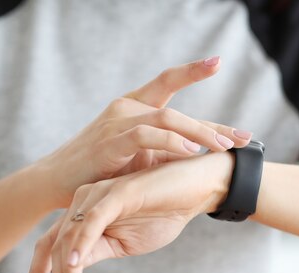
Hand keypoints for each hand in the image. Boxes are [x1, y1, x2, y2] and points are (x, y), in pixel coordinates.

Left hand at [26, 152, 234, 272]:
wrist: (197, 189)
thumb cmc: (165, 213)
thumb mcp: (126, 243)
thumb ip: (98, 251)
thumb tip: (73, 271)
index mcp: (85, 214)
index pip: (53, 245)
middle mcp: (85, 202)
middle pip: (55, 244)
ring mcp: (100, 195)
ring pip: (71, 237)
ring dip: (68, 272)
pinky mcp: (118, 192)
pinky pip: (93, 220)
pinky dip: (82, 243)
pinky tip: (77, 265)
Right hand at [36, 56, 251, 207]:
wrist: (56, 184)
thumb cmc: (99, 170)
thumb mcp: (137, 157)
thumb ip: (164, 149)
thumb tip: (199, 152)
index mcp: (133, 107)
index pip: (167, 83)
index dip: (193, 70)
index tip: (218, 62)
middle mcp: (126, 108)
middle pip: (176, 109)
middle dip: (212, 125)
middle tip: (242, 138)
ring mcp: (117, 122)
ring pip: (166, 119)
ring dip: (199, 133)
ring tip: (223, 147)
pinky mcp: (110, 142)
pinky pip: (146, 136)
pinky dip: (171, 143)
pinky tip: (191, 151)